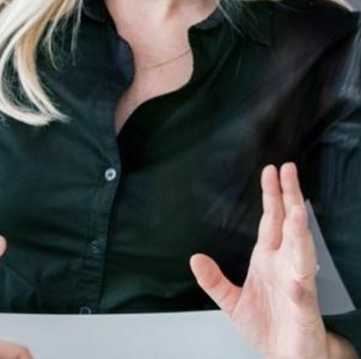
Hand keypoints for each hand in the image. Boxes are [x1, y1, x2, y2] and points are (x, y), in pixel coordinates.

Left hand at [190, 163, 353, 358]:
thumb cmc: (269, 328)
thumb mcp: (232, 302)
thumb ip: (213, 281)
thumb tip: (194, 258)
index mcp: (269, 260)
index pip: (272, 221)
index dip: (272, 197)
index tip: (271, 172)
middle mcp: (286, 266)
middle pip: (290, 225)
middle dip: (289, 198)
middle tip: (289, 170)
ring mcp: (298, 285)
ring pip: (302, 252)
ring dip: (300, 232)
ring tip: (296, 211)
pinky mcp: (305, 309)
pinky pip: (303, 293)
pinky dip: (300, 283)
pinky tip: (296, 276)